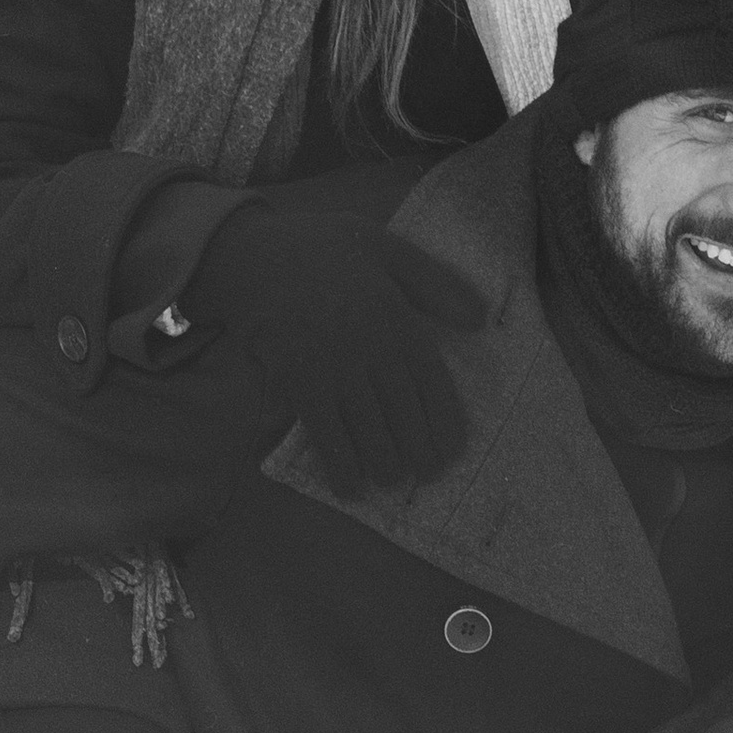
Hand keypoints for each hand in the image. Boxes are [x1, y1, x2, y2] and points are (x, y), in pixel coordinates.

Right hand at [187, 200, 482, 494]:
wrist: (251, 254)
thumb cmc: (321, 248)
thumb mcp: (385, 247)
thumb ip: (434, 282)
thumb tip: (481, 318)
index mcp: (396, 318)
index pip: (432, 383)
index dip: (445, 423)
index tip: (453, 450)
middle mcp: (371, 349)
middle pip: (405, 415)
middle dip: (420, 452)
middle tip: (428, 475)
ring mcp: (334, 369)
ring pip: (370, 432)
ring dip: (386, 464)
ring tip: (394, 480)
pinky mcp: (298, 383)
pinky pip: (326, 434)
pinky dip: (341, 465)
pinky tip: (350, 486)